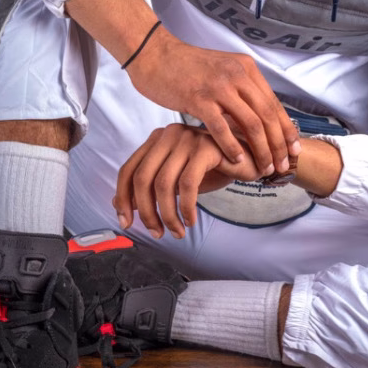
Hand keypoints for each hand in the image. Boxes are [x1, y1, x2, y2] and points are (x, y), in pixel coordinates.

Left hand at [113, 123, 262, 238]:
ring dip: (167, 214)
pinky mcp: (206, 148)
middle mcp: (168, 135)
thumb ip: (150, 188)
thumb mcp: (176, 180)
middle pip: (142, 178)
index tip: (126, 222)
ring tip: (177, 230)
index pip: (128, 170)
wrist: (248, 158)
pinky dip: (186, 208)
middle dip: (146, 211)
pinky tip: (191, 219)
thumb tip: (118, 204)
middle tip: (157, 232)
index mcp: (156, 140)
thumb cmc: (211, 169)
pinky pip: (187, 184)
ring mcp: (187, 138)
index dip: (123, 199)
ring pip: (164, 184)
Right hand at [128, 28, 300, 175]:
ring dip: (261, 150)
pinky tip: (237, 161)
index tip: (294, 149)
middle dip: (278, 145)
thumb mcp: (222, 70)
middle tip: (283, 166)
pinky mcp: (198, 99)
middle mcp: (237, 75)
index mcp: (246, 68)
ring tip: (264, 169)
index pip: (274, 104)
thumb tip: (258, 114)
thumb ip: (241, 88)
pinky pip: (221, 128)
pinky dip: (232, 147)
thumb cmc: (186, 68)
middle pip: (267, 116)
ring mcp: (218, 87)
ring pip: (251, 124)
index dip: (286, 129)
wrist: (154, 54)